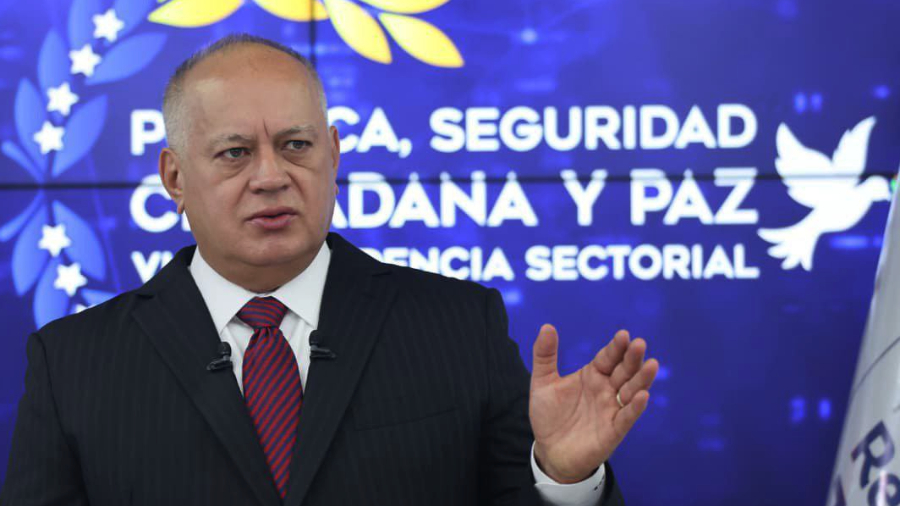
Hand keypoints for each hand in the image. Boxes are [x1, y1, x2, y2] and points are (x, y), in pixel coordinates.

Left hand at [529, 325, 657, 482]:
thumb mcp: (543, 382)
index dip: (616, 347)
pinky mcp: (614, 430)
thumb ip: (544, 355)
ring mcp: (612, 409)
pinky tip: (642, 396)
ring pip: (632, 391)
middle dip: (632, 358)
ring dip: (641, 379)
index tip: (623, 335)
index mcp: (592, 375)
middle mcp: (606, 389)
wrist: (549, 450)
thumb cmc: (548, 415)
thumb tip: (546, 326)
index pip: (608, 357)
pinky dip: (635, 407)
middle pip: (624, 370)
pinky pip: (627, 417)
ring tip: (651, 365)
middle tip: (639, 344)